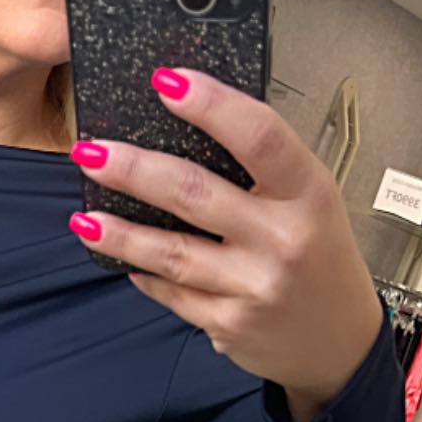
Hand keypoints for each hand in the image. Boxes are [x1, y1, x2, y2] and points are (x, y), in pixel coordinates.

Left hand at [66, 69, 382, 421]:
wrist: (337, 339)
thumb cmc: (319, 258)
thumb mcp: (311, 201)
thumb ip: (263, 171)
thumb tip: (190, 128)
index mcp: (308, 194)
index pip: (258, 136)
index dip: (211, 105)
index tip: (167, 82)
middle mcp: (282, 240)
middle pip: (194, 194)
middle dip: (134, 171)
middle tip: (91, 152)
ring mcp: (252, 286)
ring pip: (171, 253)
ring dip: (121, 234)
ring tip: (84, 218)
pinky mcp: (228, 324)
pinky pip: (174, 293)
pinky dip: (146, 276)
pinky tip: (123, 261)